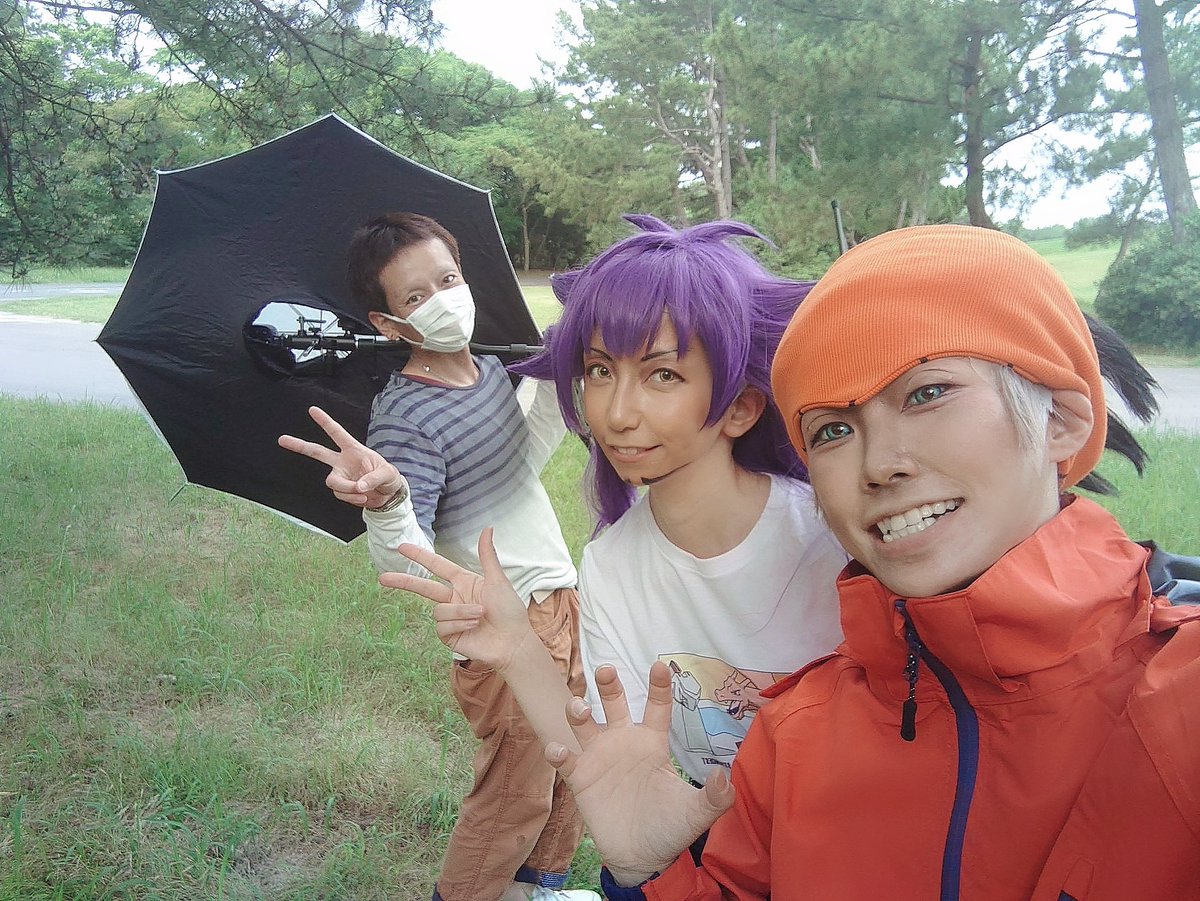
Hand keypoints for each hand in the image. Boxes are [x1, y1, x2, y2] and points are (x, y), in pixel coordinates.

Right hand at [278, 406, 403, 508]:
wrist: (388, 495)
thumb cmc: (388, 477)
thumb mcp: (387, 474)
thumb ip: (373, 479)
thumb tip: (358, 486)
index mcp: (353, 449)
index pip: (337, 433)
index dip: (325, 421)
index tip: (312, 409)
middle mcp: (342, 461)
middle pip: (316, 452)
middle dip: (299, 445)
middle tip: (282, 439)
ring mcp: (340, 475)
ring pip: (333, 482)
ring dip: (348, 490)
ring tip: (364, 492)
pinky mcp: (341, 490)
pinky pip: (340, 495)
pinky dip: (352, 498)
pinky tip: (363, 497)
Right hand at [379, 528, 532, 670]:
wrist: (513, 643)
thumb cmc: (510, 612)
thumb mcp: (497, 581)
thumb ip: (487, 555)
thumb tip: (488, 528)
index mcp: (464, 582)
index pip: (437, 566)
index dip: (420, 556)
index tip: (401, 547)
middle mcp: (454, 598)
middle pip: (423, 587)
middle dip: (404, 581)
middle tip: (382, 578)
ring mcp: (450, 617)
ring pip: (439, 610)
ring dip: (460, 611)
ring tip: (480, 615)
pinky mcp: (448, 635)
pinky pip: (442, 625)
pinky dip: (458, 623)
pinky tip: (473, 627)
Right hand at [546, 662, 735, 885]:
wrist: (642, 859)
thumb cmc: (670, 829)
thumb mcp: (696, 813)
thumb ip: (714, 797)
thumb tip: (725, 777)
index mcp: (652, 743)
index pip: (656, 707)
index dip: (658, 686)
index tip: (658, 665)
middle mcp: (624, 743)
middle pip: (614, 703)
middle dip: (608, 684)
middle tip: (604, 669)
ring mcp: (600, 759)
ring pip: (585, 724)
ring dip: (578, 712)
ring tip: (579, 709)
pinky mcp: (581, 779)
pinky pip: (566, 760)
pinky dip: (558, 753)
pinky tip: (557, 750)